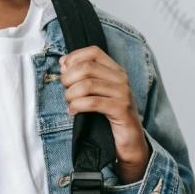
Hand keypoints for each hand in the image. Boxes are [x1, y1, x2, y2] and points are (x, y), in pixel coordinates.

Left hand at [60, 46, 149, 183]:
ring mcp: (123, 93)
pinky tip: (73, 112)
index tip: (64, 70)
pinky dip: (78, 106)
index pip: (93, 52)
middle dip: (69, 78)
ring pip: (87, 85)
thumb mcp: (98, 92)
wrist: (130, 141)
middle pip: (87, 67)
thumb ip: (84, 77)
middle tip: (65, 91)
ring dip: (71, 94)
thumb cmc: (111, 116)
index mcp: (116, 71)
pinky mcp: (121, 110)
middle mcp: (121, 79)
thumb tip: (64, 63)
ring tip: (70, 103)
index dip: (74, 58)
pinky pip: (93, 102)